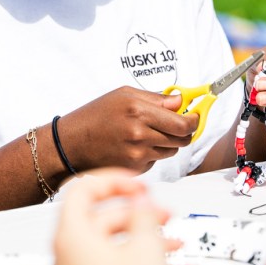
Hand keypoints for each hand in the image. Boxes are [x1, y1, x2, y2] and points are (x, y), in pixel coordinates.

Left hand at [52, 170, 173, 264]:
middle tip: (166, 214)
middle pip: (101, 219)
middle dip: (139, 215)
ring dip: (147, 241)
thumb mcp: (146, 247)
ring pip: (113, 247)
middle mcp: (67, 255)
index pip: (83, 189)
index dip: (114, 180)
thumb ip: (143, 214)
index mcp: (71, 236)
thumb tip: (139, 198)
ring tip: (177, 245)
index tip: (140, 185)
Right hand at [57, 87, 197, 173]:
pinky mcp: (134, 169)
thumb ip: (156, 98)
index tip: (195, 115)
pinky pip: (156, 160)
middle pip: (182, 139)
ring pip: (171, 150)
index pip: (182, 123)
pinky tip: (136, 145)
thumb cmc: (95, 115)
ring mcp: (137, 155)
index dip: (194, 120)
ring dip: (169, 142)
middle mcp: (140, 134)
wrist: (70, 144)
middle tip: (179, 124)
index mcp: (138, 111)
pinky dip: (153, 153)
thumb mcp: (123, 95)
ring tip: (150, 132)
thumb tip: (181, 101)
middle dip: (185, 131)